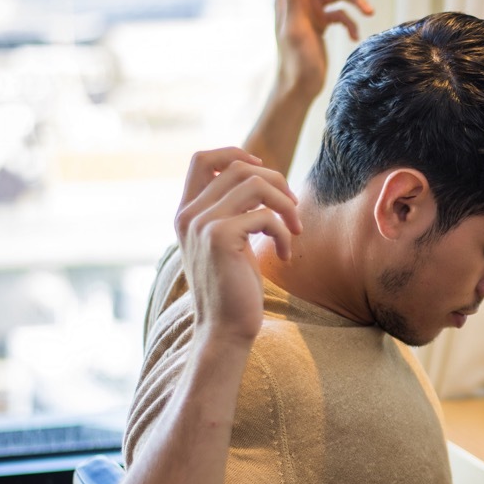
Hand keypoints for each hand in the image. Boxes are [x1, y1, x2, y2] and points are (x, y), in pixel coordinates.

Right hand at [174, 148, 300, 344]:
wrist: (225, 329)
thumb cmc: (235, 288)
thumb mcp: (231, 243)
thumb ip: (234, 212)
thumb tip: (263, 179)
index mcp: (188, 212)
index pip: (202, 159)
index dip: (236, 154)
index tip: (265, 174)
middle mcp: (189, 214)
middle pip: (238, 167)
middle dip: (277, 182)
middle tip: (293, 210)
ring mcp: (202, 224)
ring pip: (255, 184)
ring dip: (286, 204)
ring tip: (295, 229)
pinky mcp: (220, 237)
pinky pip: (266, 216)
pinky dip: (285, 233)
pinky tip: (284, 255)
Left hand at [274, 0, 374, 100]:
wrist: (300, 87)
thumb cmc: (295, 62)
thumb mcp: (295, 29)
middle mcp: (300, 0)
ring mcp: (312, 11)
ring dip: (355, 0)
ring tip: (369, 12)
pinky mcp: (322, 24)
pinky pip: (342, 14)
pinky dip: (351, 23)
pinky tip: (355, 37)